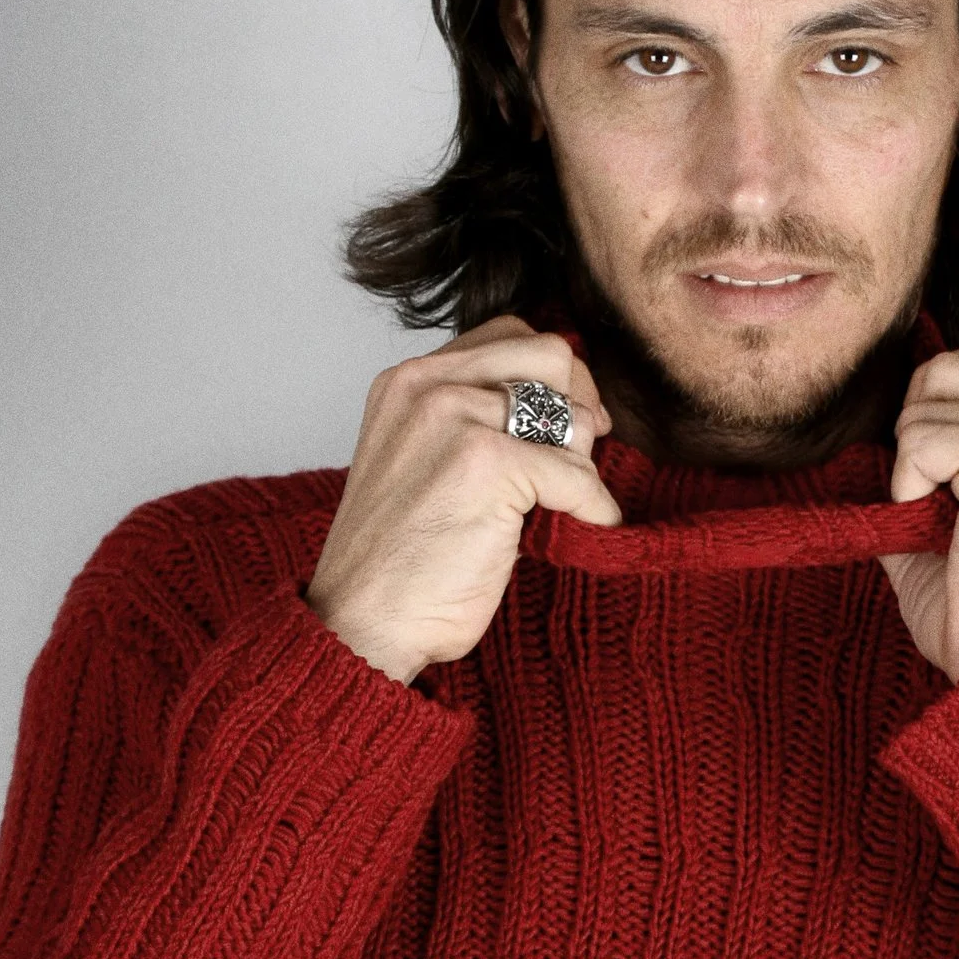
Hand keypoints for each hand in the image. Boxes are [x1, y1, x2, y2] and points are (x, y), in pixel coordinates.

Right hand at [305, 316, 622, 681]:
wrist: (363, 623)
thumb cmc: (399, 563)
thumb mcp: (420, 463)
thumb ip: (469, 421)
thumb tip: (566, 407)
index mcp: (408, 381)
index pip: (509, 335)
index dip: (554, 376)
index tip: (568, 422)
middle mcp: (427, 385)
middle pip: (550, 355)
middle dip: (582, 405)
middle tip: (582, 458)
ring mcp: (454, 419)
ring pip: (571, 415)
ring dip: (584, 463)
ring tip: (566, 504)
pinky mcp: (486, 463)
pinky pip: (578, 474)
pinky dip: (595, 506)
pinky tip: (590, 527)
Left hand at [878, 334, 958, 680]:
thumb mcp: (954, 519)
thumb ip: (929, 462)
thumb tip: (869, 434)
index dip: (936, 411)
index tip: (943, 483)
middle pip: (948, 367)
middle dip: (917, 428)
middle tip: (935, 503)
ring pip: (928, 397)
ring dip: (911, 463)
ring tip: (943, 521)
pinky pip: (921, 439)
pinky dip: (908, 487)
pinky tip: (940, 529)